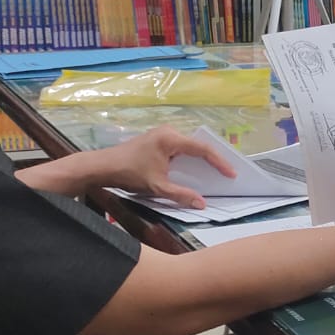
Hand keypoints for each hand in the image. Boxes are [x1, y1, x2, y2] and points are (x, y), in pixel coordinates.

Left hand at [105, 126, 236, 208]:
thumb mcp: (157, 187)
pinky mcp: (157, 138)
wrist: (102, 166)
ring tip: (214, 171)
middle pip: (198, 145)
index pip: (203, 149)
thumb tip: (202, 204)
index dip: (220, 162)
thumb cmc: (129, 174)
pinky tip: (194, 168)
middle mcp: (169, 131)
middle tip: (226, 172)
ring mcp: (162, 133)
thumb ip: (181, 194)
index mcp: (171, 139)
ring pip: (189, 145)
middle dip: (213, 159)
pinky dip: (189, 158)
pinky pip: (180, 147)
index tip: (231, 174)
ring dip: (200, 159)